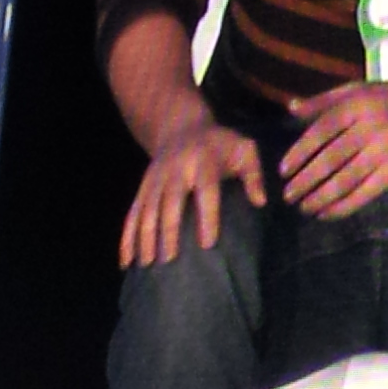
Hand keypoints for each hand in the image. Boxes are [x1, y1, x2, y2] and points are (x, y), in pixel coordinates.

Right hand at [119, 115, 264, 265]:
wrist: (181, 125)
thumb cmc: (219, 144)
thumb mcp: (243, 149)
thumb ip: (254, 174)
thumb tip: (261, 201)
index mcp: (203, 161)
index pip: (205, 190)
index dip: (206, 216)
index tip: (207, 244)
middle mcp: (175, 169)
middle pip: (170, 201)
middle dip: (168, 230)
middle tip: (170, 259)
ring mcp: (155, 179)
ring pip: (147, 209)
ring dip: (145, 236)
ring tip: (148, 263)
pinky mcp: (143, 187)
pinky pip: (133, 213)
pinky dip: (127, 237)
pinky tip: (126, 262)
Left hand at [280, 80, 387, 219]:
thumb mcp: (358, 90)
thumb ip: (323, 100)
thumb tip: (290, 108)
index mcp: (357, 105)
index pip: (322, 130)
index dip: (300, 152)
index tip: (282, 170)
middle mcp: (371, 128)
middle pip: (331, 158)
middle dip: (306, 180)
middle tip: (287, 195)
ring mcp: (386, 151)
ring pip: (347, 179)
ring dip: (321, 197)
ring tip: (303, 207)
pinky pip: (366, 193)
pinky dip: (345, 206)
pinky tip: (327, 214)